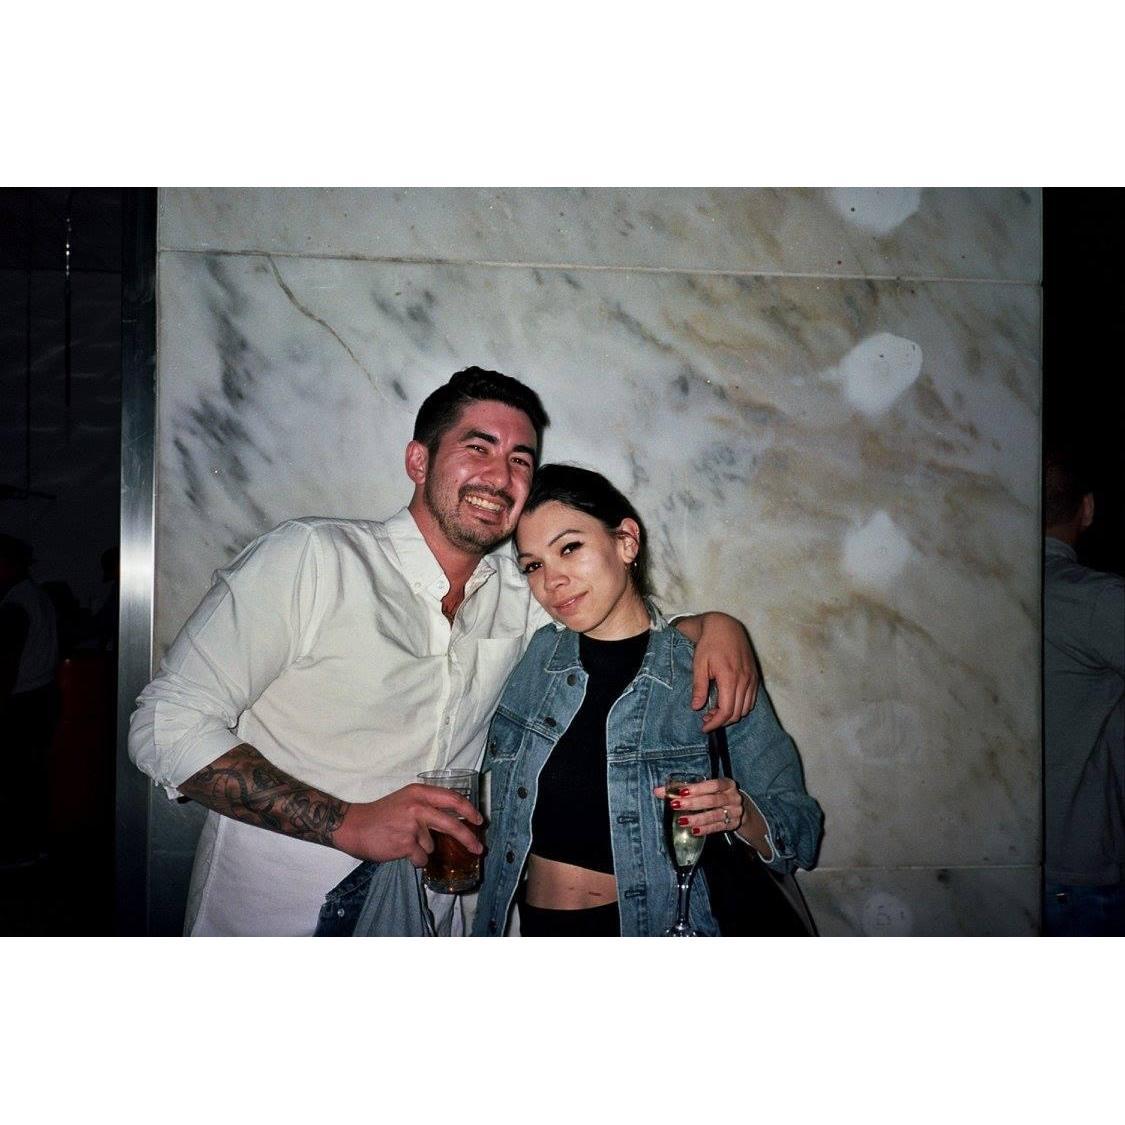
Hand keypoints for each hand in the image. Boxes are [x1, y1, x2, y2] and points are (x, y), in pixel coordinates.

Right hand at [334, 783, 483, 866]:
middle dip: (468, 838)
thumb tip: (454, 820)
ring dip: (422, 848)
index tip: (479, 820)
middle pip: (451, 824)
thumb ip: (427, 807)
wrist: (353, 826)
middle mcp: (417, 806)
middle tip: (479, 849)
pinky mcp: (405, 844)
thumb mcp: (406, 800)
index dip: (469, 809)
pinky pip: (421, 858)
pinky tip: (400, 850)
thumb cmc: (380, 814)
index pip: (452, 798)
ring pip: (432, 845)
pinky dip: (414, 859)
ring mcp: (412, 826)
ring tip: (402, 841)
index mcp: (419, 792)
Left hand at [653, 777, 743, 837]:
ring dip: (697, 819)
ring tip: (682, 821)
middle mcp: (733, 797)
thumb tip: (658, 791)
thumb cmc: (717, 795)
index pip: (713, 784)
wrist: (742, 809)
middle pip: (713, 800)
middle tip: (675, 805)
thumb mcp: (706, 789)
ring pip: (715, 816)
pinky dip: (705, 829)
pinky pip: (718, 827)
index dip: (697, 788)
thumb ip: (683, 789)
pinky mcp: (734, 825)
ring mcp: (735, 812)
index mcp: (727, 784)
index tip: (681, 791)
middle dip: (693, 803)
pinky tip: (694, 831)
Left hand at [688, 612, 758, 730]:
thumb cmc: (709, 644)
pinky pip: (751, 699)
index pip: (727, 711)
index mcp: (729, 678)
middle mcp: (744, 680)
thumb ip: (699, 687)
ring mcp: (752, 678)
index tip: (704, 727)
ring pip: (746, 708)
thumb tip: (696, 707)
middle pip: (737, 713)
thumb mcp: (699, 664)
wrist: (725, 627)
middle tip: (706, 719)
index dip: (715, 723)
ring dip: (732, 715)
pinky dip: (741, 706)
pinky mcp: (754, 676)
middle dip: (722, 721)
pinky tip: (728, 703)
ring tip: (716, 712)